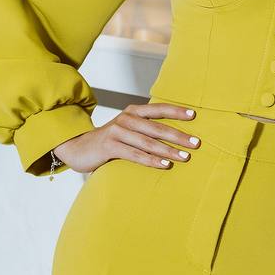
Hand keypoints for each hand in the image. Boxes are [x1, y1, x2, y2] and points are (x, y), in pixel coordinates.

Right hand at [53, 102, 200, 173]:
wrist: (79, 148)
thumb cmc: (111, 140)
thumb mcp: (128, 130)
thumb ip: (146, 129)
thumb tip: (175, 135)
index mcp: (133, 111)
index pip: (158, 109)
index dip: (176, 111)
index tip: (194, 115)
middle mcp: (126, 118)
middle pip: (157, 127)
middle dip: (178, 135)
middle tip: (196, 143)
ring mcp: (117, 131)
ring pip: (148, 142)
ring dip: (168, 150)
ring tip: (184, 157)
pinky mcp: (110, 146)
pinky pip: (135, 154)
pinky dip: (151, 160)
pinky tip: (164, 165)